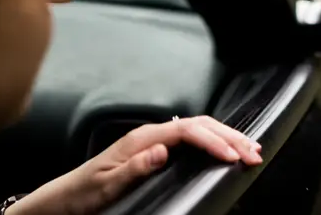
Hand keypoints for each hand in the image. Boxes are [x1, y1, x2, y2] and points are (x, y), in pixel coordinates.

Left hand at [6, 116, 262, 214]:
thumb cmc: (85, 193)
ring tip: (249, 147)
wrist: (66, 197)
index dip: (213, 141)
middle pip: (199, 124)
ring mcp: (154, 140)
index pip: (187, 130)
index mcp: (141, 138)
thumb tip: (162, 150)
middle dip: (230, 136)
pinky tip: (225, 148)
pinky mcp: (156, 149)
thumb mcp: (107, 185)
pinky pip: (192, 138)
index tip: (232, 156)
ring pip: (199, 128)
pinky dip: (214, 141)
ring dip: (226, 136)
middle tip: (254, 151)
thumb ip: (135, 167)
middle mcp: (150, 134)